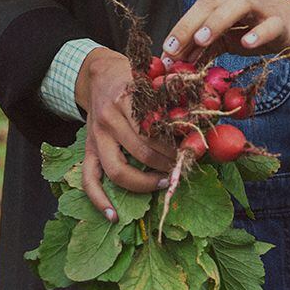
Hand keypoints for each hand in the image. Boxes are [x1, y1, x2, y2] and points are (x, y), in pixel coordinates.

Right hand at [75, 46, 176, 221]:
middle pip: (141, 151)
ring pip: (118, 170)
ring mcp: (95, 137)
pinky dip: (99, 200)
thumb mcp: (152, 79)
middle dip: (166, 164)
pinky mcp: (87, 149)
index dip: (174, 145)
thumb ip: (172, 95)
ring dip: (144, 182)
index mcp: (127, 98)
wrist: (98, 73)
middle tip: (180, 167)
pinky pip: (89, 180)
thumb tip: (202, 113)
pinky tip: (113, 216)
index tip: (189, 151)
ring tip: (163, 183)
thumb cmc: (132, 77)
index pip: (155, 130)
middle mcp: (109, 118)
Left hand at [159, 0, 289, 69]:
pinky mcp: (281, 20)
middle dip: (190, 26)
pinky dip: (258, 33)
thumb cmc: (257, 27)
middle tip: (175, 48)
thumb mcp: (226, 37)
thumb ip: (203, 46)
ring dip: (217, 22)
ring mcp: (262, 4)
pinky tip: (246, 44)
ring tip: (202, 40)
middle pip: (212, 3)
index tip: (166, 51)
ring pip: (239, 5)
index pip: (197, 7)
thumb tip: (174, 61)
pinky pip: (270, 25)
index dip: (180, 28)